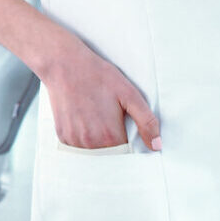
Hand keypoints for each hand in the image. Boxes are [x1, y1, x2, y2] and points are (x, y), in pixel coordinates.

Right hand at [33, 31, 160, 150]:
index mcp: (110, 136)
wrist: (64, 65)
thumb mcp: (129, 94)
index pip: (127, 155)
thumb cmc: (98, 76)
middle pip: (110, 155)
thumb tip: (156, 146)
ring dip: (99, 143)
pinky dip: (84, 138)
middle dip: (115, 143)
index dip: (131, 145)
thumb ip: (146, 122)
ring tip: (99, 118)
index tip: (130, 133)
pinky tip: (86, 119)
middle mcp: (90, 143)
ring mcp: (74, 140)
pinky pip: (78, 146)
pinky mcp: (62, 136)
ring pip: (94, 152)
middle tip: (113, 120)